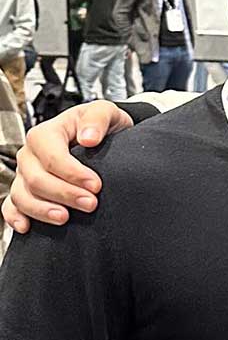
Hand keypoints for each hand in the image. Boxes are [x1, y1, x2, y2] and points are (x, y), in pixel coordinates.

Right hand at [1, 101, 133, 232]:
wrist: (102, 138)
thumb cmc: (99, 126)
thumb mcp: (105, 112)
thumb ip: (97, 118)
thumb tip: (89, 138)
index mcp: (46, 133)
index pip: (51, 155)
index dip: (72, 173)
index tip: (96, 185)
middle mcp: (30, 154)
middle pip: (36, 178)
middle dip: (63, 194)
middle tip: (91, 204)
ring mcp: (24, 174)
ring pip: (22, 195)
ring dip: (42, 210)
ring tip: (65, 218)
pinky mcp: (25, 191)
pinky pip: (11, 206)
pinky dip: (15, 217)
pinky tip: (26, 227)